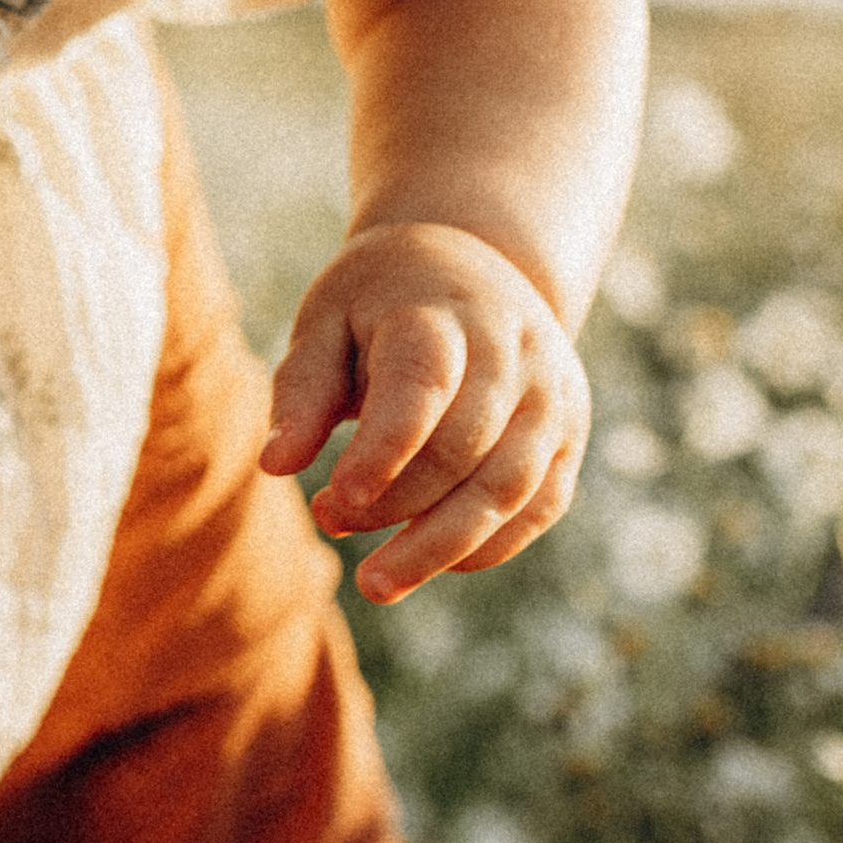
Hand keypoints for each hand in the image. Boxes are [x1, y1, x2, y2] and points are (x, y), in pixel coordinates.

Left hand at [260, 219, 588, 602]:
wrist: (473, 260)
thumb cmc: (379, 301)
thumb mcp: (327, 320)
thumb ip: (302, 390)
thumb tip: (274, 466)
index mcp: (442, 311)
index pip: (424, 386)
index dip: (382, 451)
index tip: (330, 499)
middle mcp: (512, 350)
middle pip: (466, 446)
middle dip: (397, 505)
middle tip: (327, 521)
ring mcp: (550, 393)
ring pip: (510, 486)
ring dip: (441, 546)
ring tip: (375, 582)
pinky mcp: (568, 432)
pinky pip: (540, 505)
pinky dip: (488, 546)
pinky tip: (431, 564)